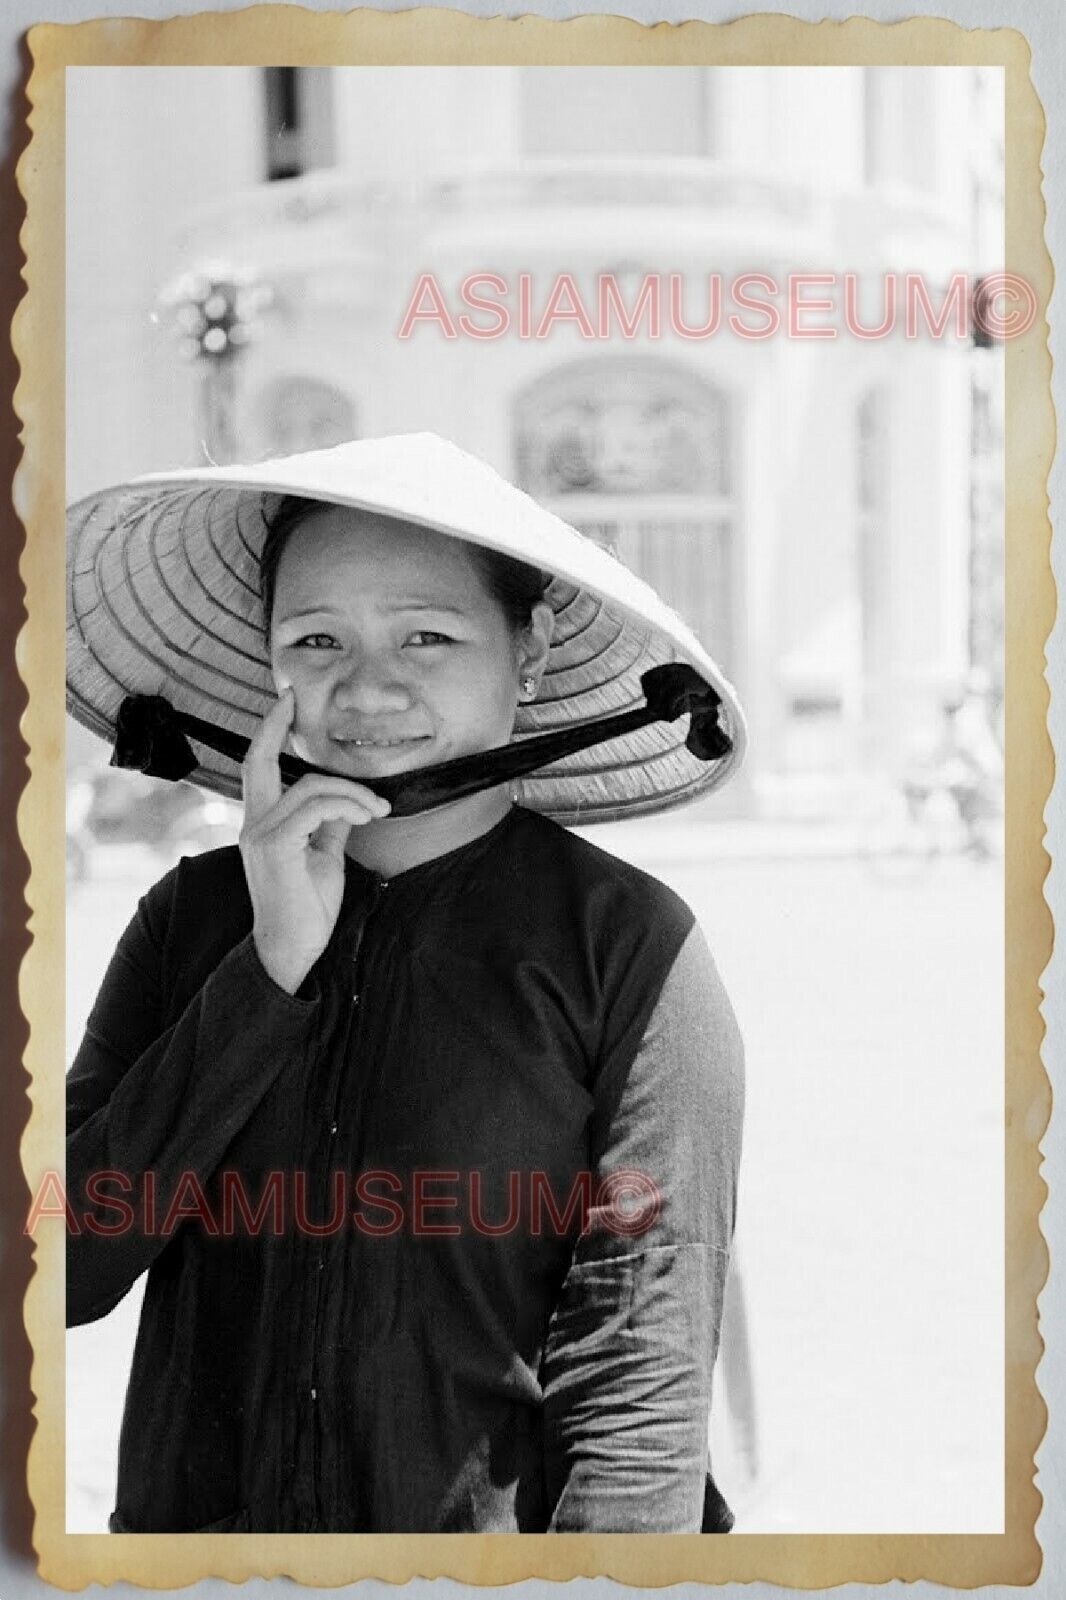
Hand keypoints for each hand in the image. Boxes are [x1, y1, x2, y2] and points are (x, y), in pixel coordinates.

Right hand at [239, 688, 390, 993]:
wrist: (292, 951)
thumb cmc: (308, 909)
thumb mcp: (325, 856)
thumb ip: (331, 824)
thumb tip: (349, 800)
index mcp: (263, 824)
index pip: (260, 768)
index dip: (269, 733)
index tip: (285, 703)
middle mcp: (254, 825)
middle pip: (259, 762)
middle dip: (275, 726)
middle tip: (294, 699)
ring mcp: (260, 835)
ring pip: (309, 787)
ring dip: (351, 791)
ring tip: (375, 809)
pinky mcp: (275, 846)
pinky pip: (314, 807)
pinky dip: (346, 804)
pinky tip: (366, 816)